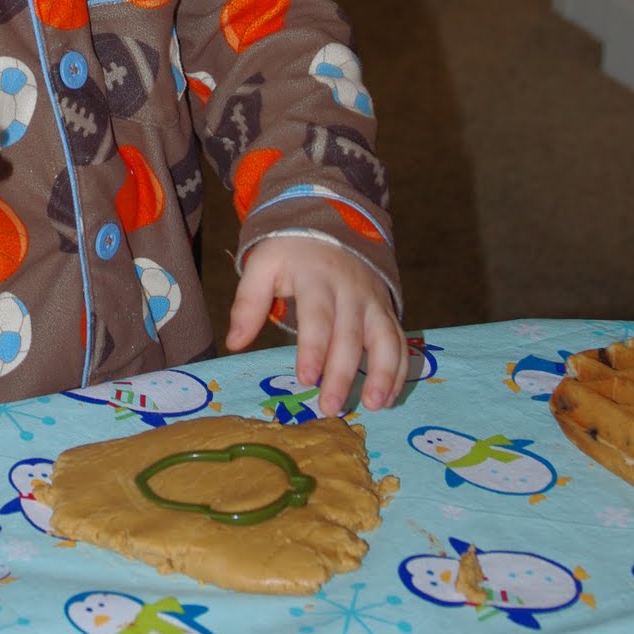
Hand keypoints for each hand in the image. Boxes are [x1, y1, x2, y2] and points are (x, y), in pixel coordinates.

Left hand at [225, 236, 407, 414]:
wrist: (331, 226)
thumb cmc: (291, 254)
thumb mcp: (263, 266)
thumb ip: (248, 302)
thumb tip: (234, 344)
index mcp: (316, 278)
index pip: (317, 316)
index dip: (313, 348)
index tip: (305, 379)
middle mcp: (351, 291)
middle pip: (350, 335)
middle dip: (342, 373)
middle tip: (330, 407)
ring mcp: (373, 301)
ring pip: (385, 338)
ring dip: (382, 374)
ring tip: (372, 406)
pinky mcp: (386, 311)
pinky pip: (399, 341)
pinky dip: (399, 370)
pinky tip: (388, 398)